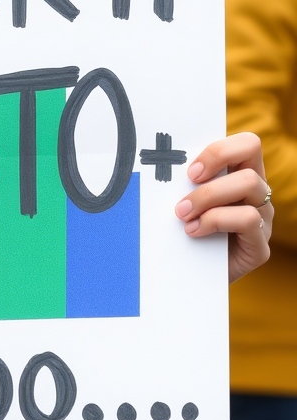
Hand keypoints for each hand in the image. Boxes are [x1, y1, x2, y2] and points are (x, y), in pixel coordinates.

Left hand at [175, 132, 271, 282]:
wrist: (187, 276)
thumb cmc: (180, 231)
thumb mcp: (181, 200)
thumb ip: (181, 182)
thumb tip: (155, 162)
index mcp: (238, 174)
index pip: (246, 143)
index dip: (219, 149)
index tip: (190, 169)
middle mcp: (256, 192)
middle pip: (251, 152)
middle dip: (213, 164)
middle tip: (186, 184)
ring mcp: (263, 218)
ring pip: (250, 184)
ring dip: (209, 196)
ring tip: (182, 213)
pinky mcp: (259, 246)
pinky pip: (248, 219)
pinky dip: (214, 221)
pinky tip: (193, 231)